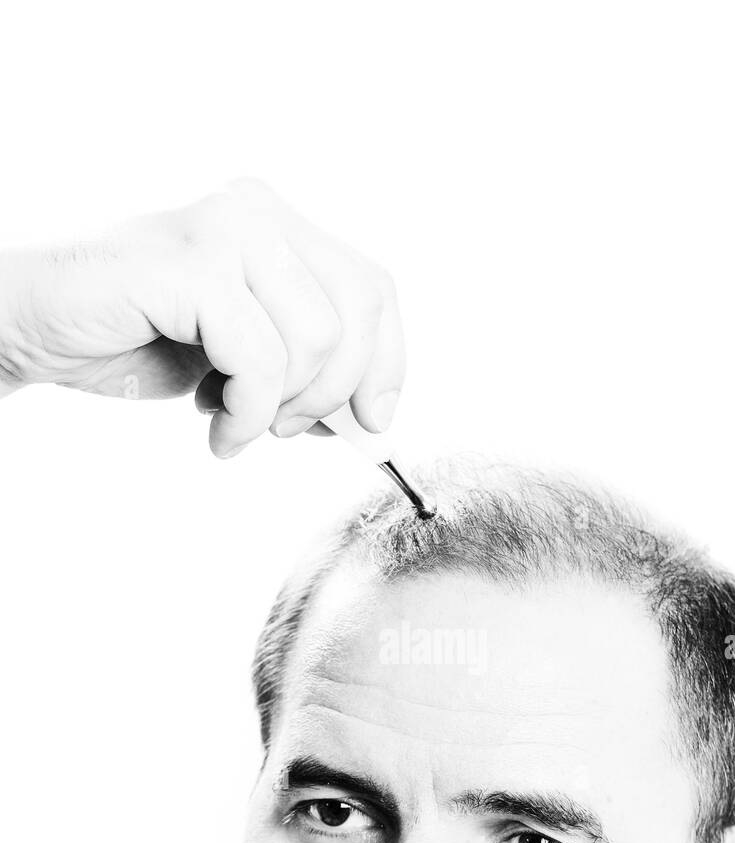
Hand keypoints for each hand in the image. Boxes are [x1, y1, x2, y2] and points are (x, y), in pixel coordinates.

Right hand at [0, 178, 405, 457]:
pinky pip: (259, 359)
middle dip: (333, 394)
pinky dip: (245, 413)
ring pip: (316, 340)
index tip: (373, 421)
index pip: (373, 287)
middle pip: (358, 312)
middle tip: (287, 430)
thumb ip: (304, 366)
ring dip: (280, 409)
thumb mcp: (241, 355)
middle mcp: (258, 213)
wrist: (38, 326)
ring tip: (235, 423)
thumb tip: (368, 416)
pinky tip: (214, 425)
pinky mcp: (191, 263)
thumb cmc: (135, 337)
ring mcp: (225, 230)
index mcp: (279, 226)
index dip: (388, 362)